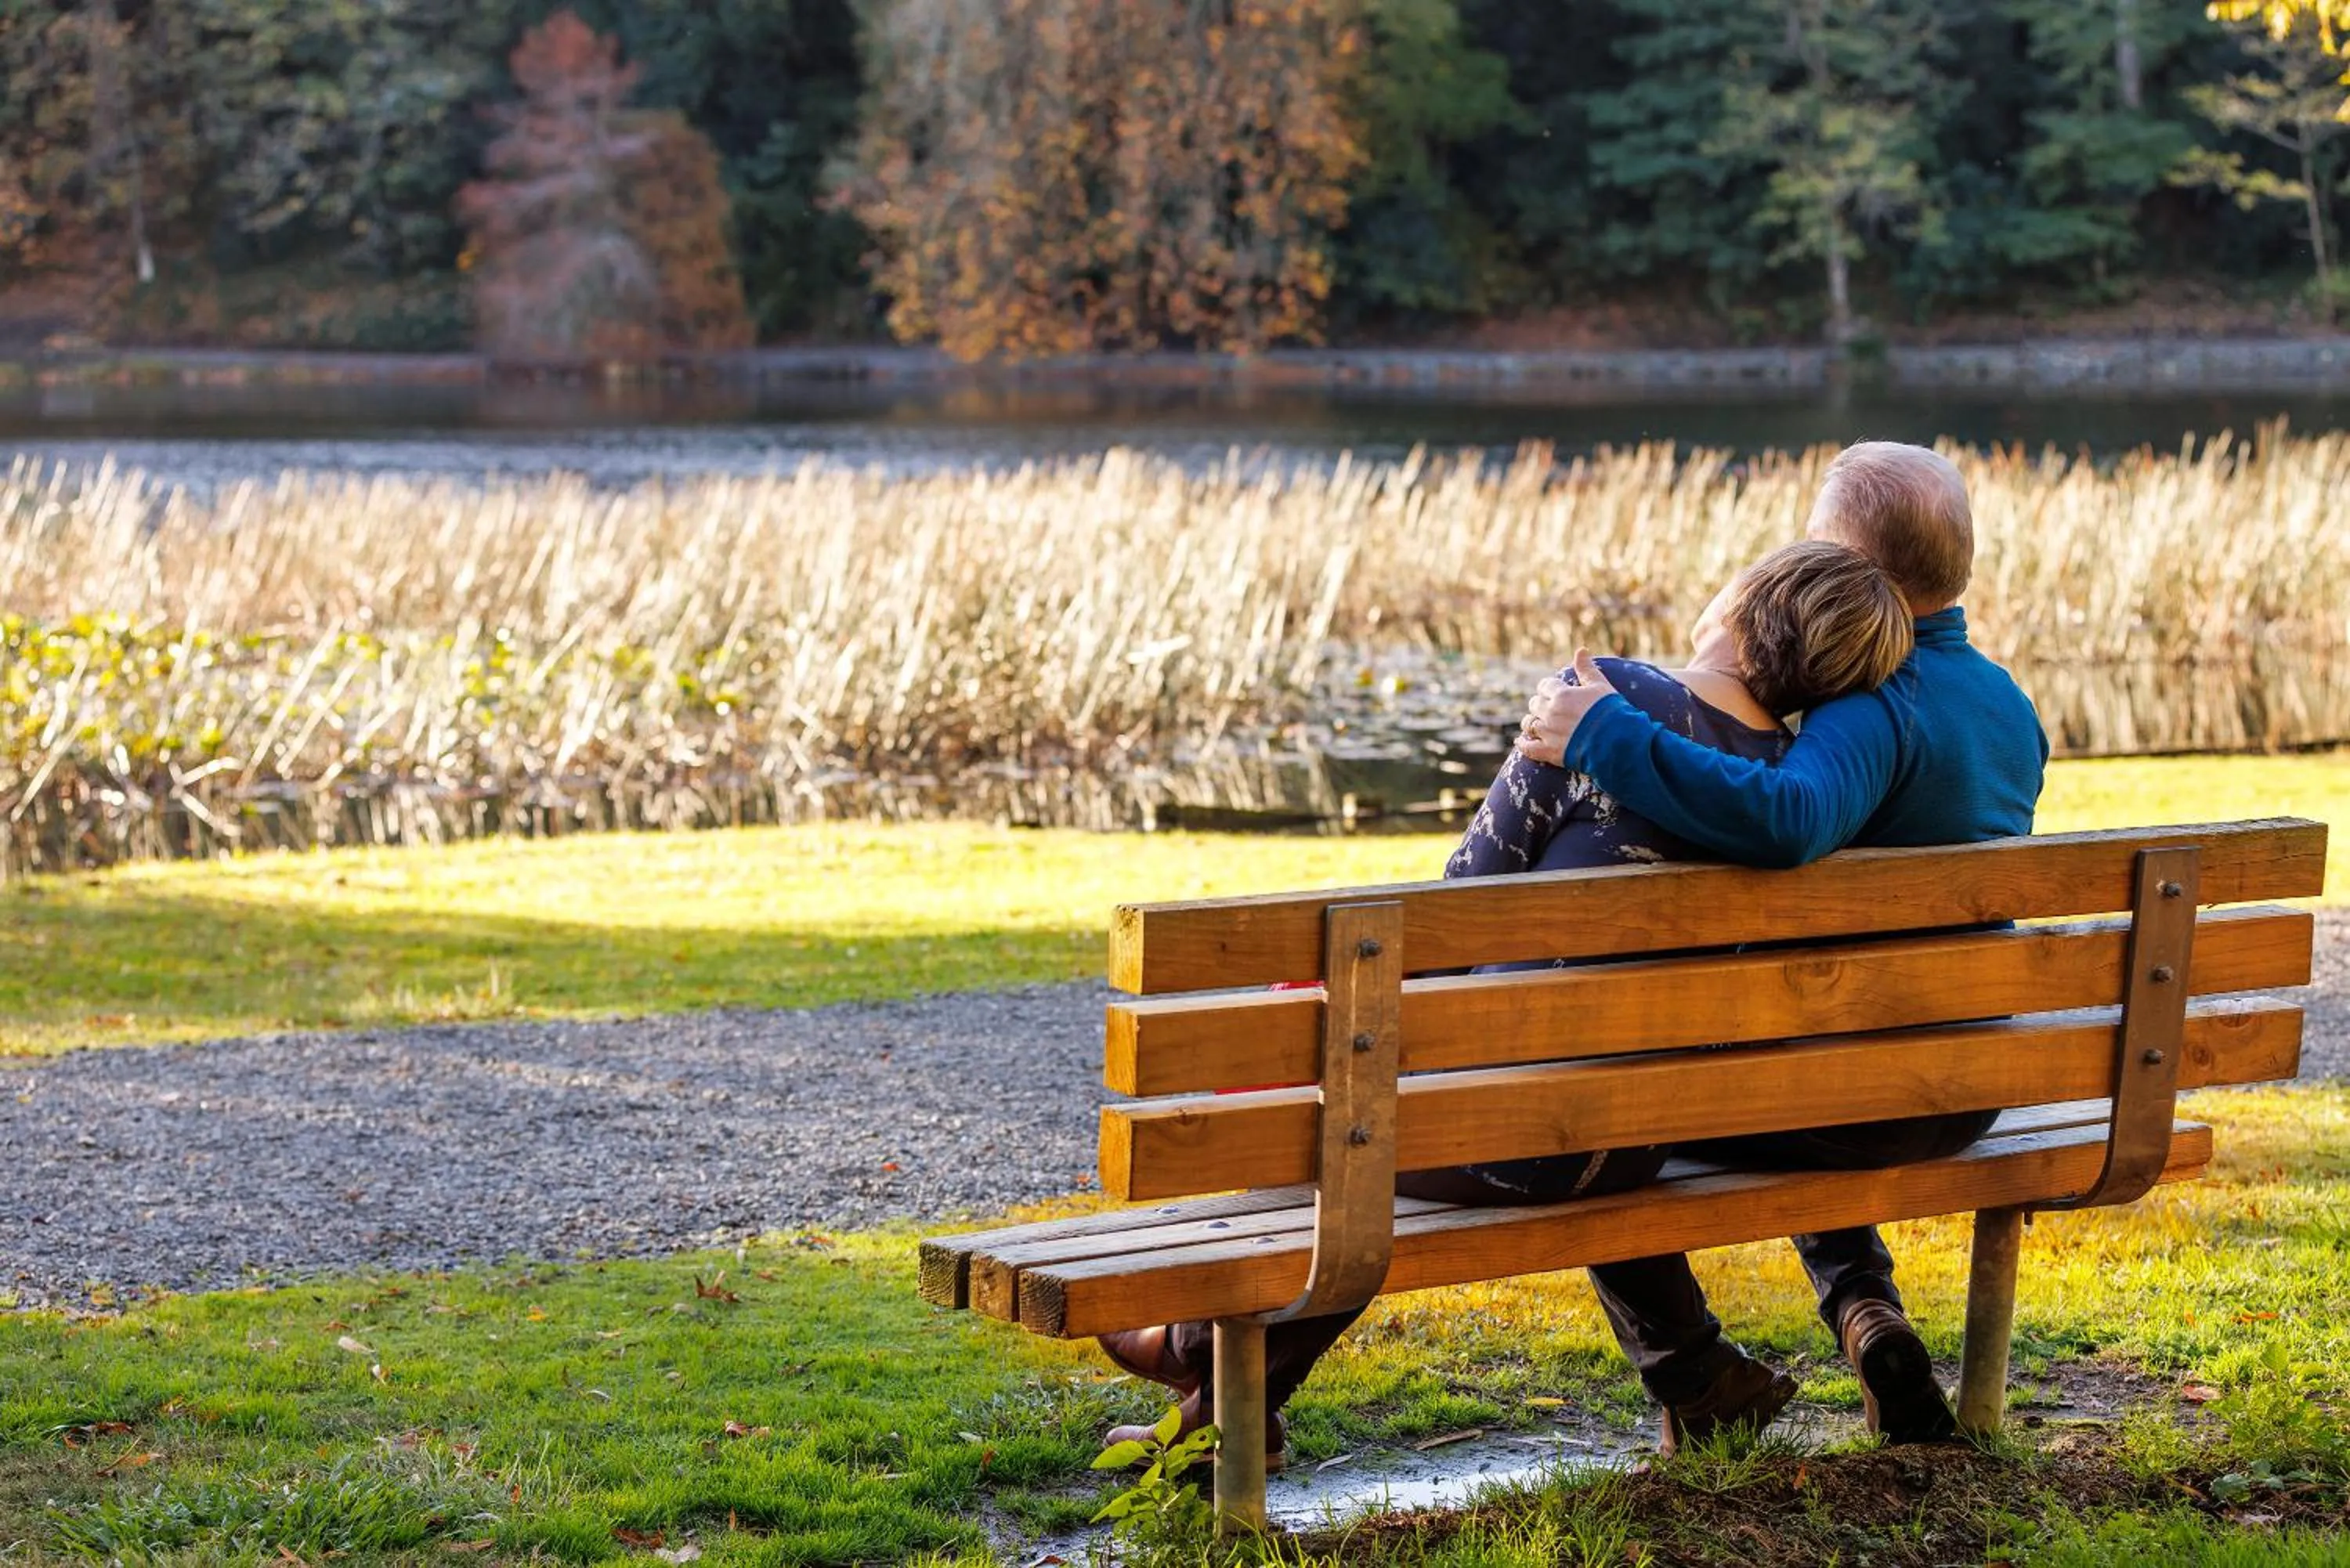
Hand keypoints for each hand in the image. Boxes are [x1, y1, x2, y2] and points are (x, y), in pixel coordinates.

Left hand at [1514, 649, 1616, 765]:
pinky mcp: (1550, 752)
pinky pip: (1528, 748)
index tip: (1553, 691)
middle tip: (1548, 708)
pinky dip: (1523, 744)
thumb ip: (1587, 669)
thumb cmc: (1613, 712)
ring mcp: (1548, 733)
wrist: (1618, 743)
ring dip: (1532, 722)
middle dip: (1540, 704)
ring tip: (1537, 723)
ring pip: (1528, 724)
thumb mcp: (1601, 686)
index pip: (1545, 686)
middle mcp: (1551, 713)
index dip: (1548, 688)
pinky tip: (1520, 741)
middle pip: (1535, 704)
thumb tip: (1580, 650)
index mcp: (1562, 695)